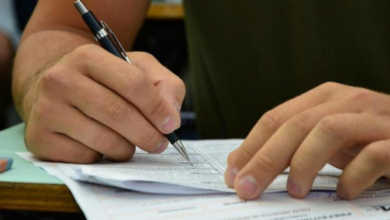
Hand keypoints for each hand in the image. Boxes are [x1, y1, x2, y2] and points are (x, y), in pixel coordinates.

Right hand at [24, 44, 184, 162]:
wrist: (56, 90)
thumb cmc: (104, 81)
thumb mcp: (137, 69)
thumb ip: (164, 86)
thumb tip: (170, 118)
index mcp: (88, 56)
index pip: (133, 83)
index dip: (157, 108)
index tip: (170, 125)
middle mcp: (60, 79)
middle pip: (118, 113)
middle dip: (148, 134)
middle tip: (160, 144)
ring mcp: (46, 109)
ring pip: (104, 140)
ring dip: (127, 148)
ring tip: (129, 143)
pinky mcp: (39, 138)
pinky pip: (86, 157)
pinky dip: (102, 157)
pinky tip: (100, 145)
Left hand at [224, 82, 389, 199]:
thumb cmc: (366, 138)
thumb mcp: (325, 137)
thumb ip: (291, 144)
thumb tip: (242, 164)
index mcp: (322, 98)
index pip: (275, 118)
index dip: (250, 147)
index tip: (232, 175)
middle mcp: (346, 101)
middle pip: (295, 126)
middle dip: (265, 159)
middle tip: (247, 189)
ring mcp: (374, 117)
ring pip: (329, 130)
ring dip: (304, 162)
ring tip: (294, 191)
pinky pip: (373, 155)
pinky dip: (354, 176)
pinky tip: (344, 193)